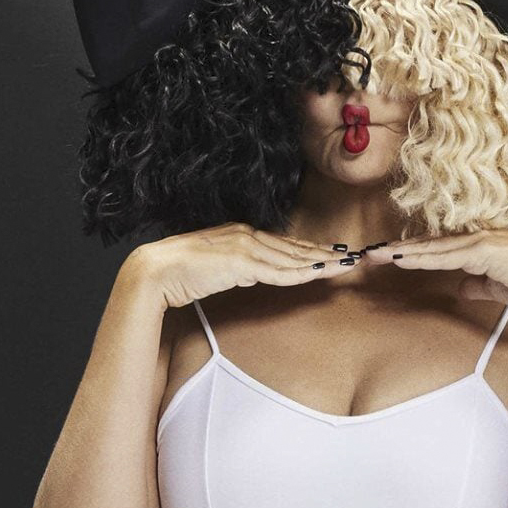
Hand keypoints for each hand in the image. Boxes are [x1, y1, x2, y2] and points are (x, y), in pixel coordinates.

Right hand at [126, 222, 359, 308]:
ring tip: (346, 264)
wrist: (155, 272)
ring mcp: (245, 247)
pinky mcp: (241, 264)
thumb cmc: (179, 273)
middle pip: (295, 247)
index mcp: (240, 233)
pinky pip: (280, 272)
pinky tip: (322, 273)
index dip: (310, 249)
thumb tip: (250, 274)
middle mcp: (246, 235)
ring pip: (293, 258)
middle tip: (352, 256)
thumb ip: (236, 268)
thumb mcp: (216, 268)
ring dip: (322, 262)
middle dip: (325, 252)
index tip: (332, 252)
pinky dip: (303, 273)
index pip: (283, 243)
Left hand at [361, 227, 507, 307]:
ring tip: (375, 256)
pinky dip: (420, 257)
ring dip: (401, 252)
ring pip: (431, 248)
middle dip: (398, 249)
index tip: (389, 257)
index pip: (439, 248)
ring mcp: (479, 242)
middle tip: (370, 254)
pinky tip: (400, 259)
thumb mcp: (498, 287)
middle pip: (428, 244)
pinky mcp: (482, 251)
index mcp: (479, 246)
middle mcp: (476, 239)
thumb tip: (461, 288)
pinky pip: (444, 256)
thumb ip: (478, 285)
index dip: (413, 252)